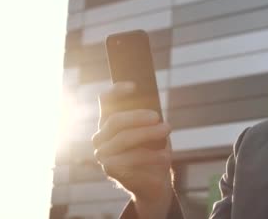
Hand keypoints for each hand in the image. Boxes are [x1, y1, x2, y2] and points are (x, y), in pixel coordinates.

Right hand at [92, 82, 173, 217]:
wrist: (154, 180)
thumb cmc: (154, 150)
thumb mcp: (153, 130)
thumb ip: (149, 118)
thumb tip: (153, 109)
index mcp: (109, 121)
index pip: (106, 100)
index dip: (117, 90)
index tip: (135, 86)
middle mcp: (100, 136)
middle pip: (115, 120)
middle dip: (138, 116)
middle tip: (158, 117)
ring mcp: (102, 153)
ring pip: (124, 138)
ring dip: (148, 133)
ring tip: (167, 130)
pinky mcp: (110, 168)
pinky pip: (130, 158)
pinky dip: (151, 156)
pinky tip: (166, 156)